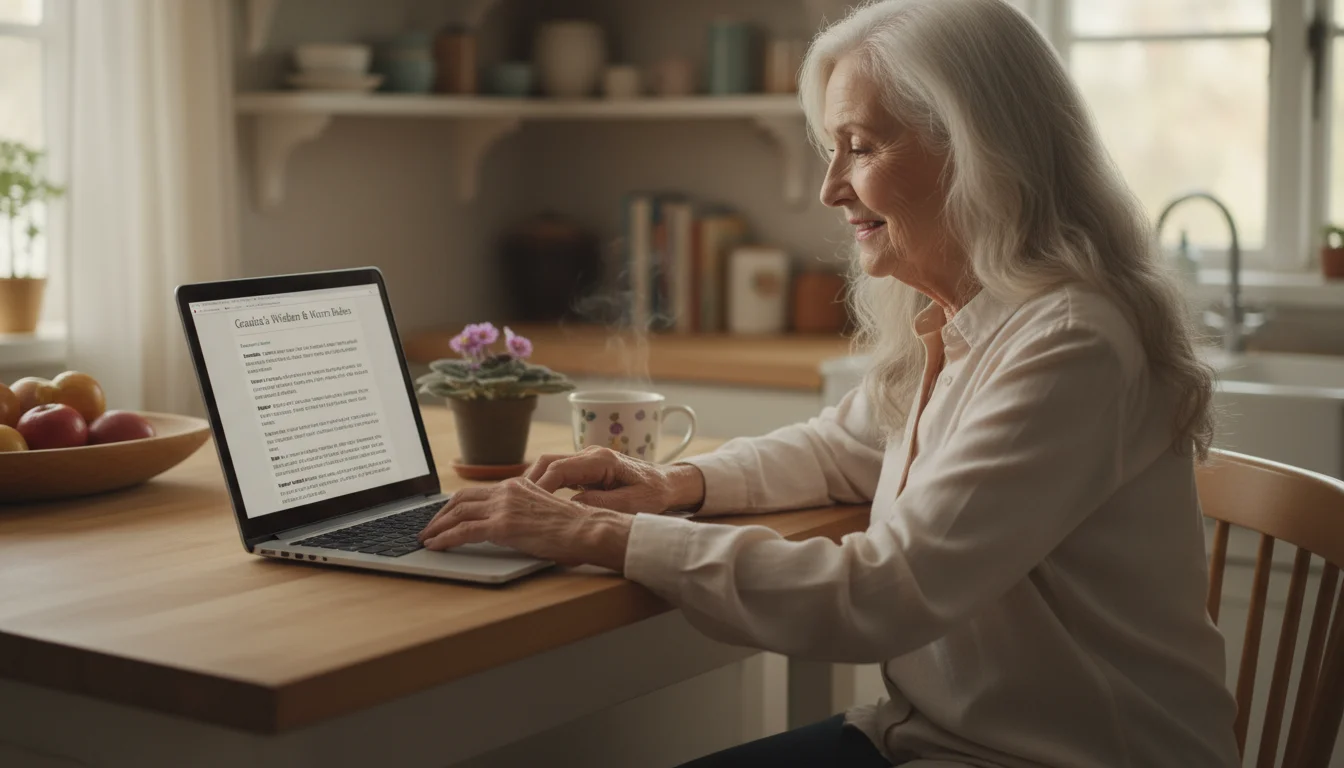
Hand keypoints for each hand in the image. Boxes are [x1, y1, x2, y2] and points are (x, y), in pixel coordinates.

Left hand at [417, 478, 632, 570]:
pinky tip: (435, 546)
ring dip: (437, 527)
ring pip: (457, 513)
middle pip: (461, 498)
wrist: (587, 530)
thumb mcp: (545, 512)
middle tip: (428, 528)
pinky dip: (445, 538)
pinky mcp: (502, 525)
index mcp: (518, 485)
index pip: (477, 492)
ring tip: (426, 538)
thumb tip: (512, 529)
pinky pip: (463, 531)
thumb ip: (525, 514)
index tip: (445, 515)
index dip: (455, 505)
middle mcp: (507, 491)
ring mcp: (503, 506)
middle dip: (440, 514)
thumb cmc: (574, 528)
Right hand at [525, 446, 705, 514]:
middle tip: (516, 505)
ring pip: (551, 465)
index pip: (559, 469)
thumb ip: (600, 505)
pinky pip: (560, 473)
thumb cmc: (654, 494)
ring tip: (522, 504)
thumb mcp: (631, 505)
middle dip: (530, 483)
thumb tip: (569, 508)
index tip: (528, 505)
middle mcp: (590, 454)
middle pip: (548, 462)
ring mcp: (587, 459)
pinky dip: (546, 485)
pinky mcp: (587, 469)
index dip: (540, 487)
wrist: (669, 484)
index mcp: (601, 460)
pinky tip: (538, 502)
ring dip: (535, 483)